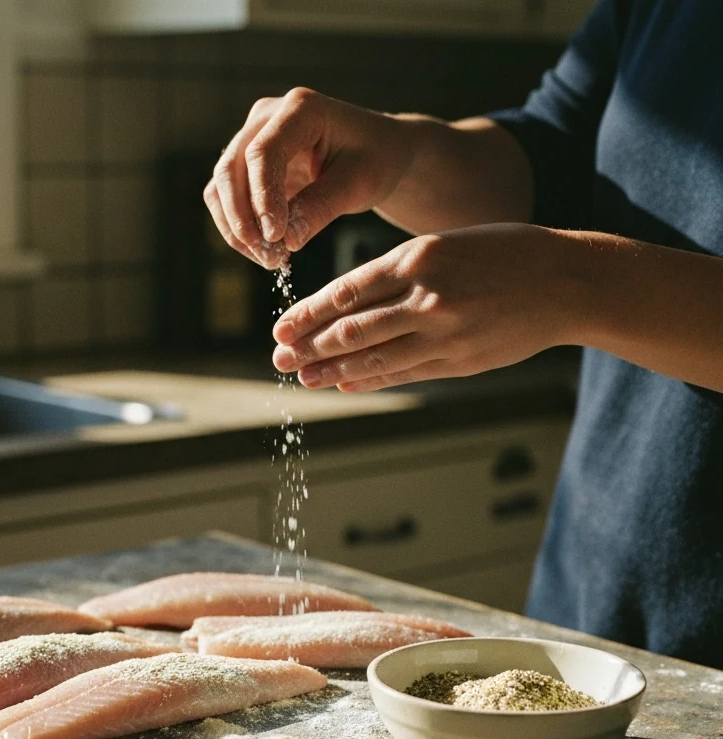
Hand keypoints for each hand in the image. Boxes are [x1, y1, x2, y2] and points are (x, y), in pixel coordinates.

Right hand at [203, 89, 407, 267]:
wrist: (376, 154)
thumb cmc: (374, 160)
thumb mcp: (358, 184)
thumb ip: (321, 208)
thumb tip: (286, 240)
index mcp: (300, 109)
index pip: (262, 152)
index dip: (262, 198)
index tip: (275, 237)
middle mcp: (267, 118)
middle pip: (230, 169)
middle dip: (242, 219)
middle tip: (269, 257)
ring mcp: (253, 139)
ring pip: (220, 187)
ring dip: (237, 229)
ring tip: (270, 260)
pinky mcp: (248, 166)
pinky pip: (228, 200)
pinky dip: (241, 229)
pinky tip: (267, 252)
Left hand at [272, 224, 592, 389]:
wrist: (567, 281)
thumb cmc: (504, 254)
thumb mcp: (447, 244)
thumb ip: (400, 272)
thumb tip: (346, 305)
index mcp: (420, 257)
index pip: (347, 291)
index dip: (308, 315)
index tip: (281, 329)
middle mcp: (428, 296)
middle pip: (352, 329)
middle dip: (310, 347)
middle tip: (279, 360)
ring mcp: (445, 333)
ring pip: (374, 357)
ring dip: (333, 371)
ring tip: (304, 379)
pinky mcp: (460, 361)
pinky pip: (404, 374)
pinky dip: (370, 381)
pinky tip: (345, 384)